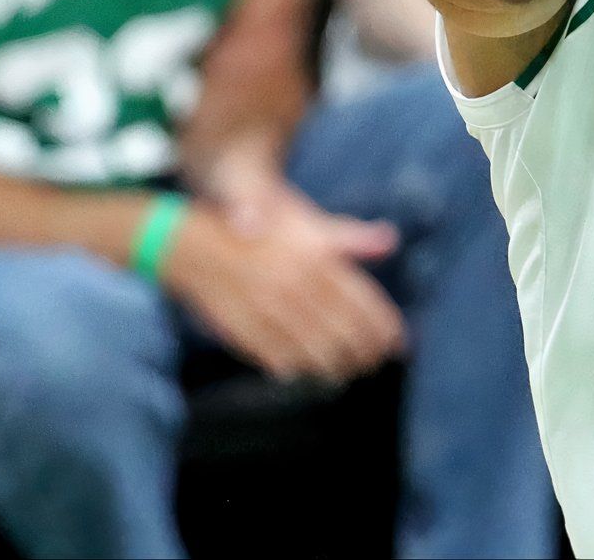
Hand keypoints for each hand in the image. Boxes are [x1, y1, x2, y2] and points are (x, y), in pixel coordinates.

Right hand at [161, 176, 402, 383]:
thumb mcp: (306, 222)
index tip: (397, 342)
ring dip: (338, 366)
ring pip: (316, 351)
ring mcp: (267, 311)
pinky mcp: (242, 331)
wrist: (196, 242)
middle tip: (376, 361)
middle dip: (366, 353)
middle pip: (345, 333)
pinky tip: (309, 369)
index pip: (363, 303)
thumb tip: (390, 241)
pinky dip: (300, 368)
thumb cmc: (260, 230)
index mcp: (315, 259)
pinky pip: (279, 359)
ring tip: (349, 371)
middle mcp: (295, 286)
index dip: (385, 328)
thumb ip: (350, 237)